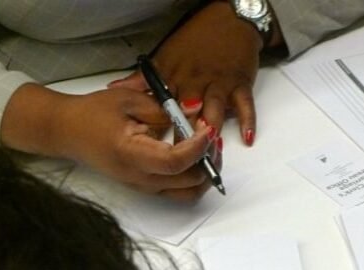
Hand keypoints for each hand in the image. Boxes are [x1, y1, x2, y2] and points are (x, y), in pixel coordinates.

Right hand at [1, 84, 221, 200]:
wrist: (67, 131)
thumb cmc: (92, 113)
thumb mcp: (129, 100)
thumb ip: (162, 111)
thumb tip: (191, 120)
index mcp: (131, 155)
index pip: (175, 162)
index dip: (197, 147)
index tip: (207, 128)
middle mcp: (140, 178)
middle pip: (189, 181)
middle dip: (208, 159)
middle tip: (211, 135)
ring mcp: (144, 187)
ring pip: (189, 192)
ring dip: (205, 172)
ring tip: (207, 148)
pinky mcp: (147, 188)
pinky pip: (179, 191)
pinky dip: (194, 176)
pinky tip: (194, 155)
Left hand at [111, 2, 266, 145]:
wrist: (229, 20)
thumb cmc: (196, 40)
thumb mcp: (164, 56)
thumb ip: (142, 79)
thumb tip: (115, 88)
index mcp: (175, 77)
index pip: (164, 107)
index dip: (160, 127)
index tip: (156, 147)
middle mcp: (196, 82)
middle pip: (189, 111)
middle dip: (187, 132)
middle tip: (184, 155)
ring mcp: (220, 83)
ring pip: (215, 107)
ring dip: (212, 124)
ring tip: (209, 143)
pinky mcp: (241, 84)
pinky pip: (245, 105)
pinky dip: (248, 121)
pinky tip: (247, 138)